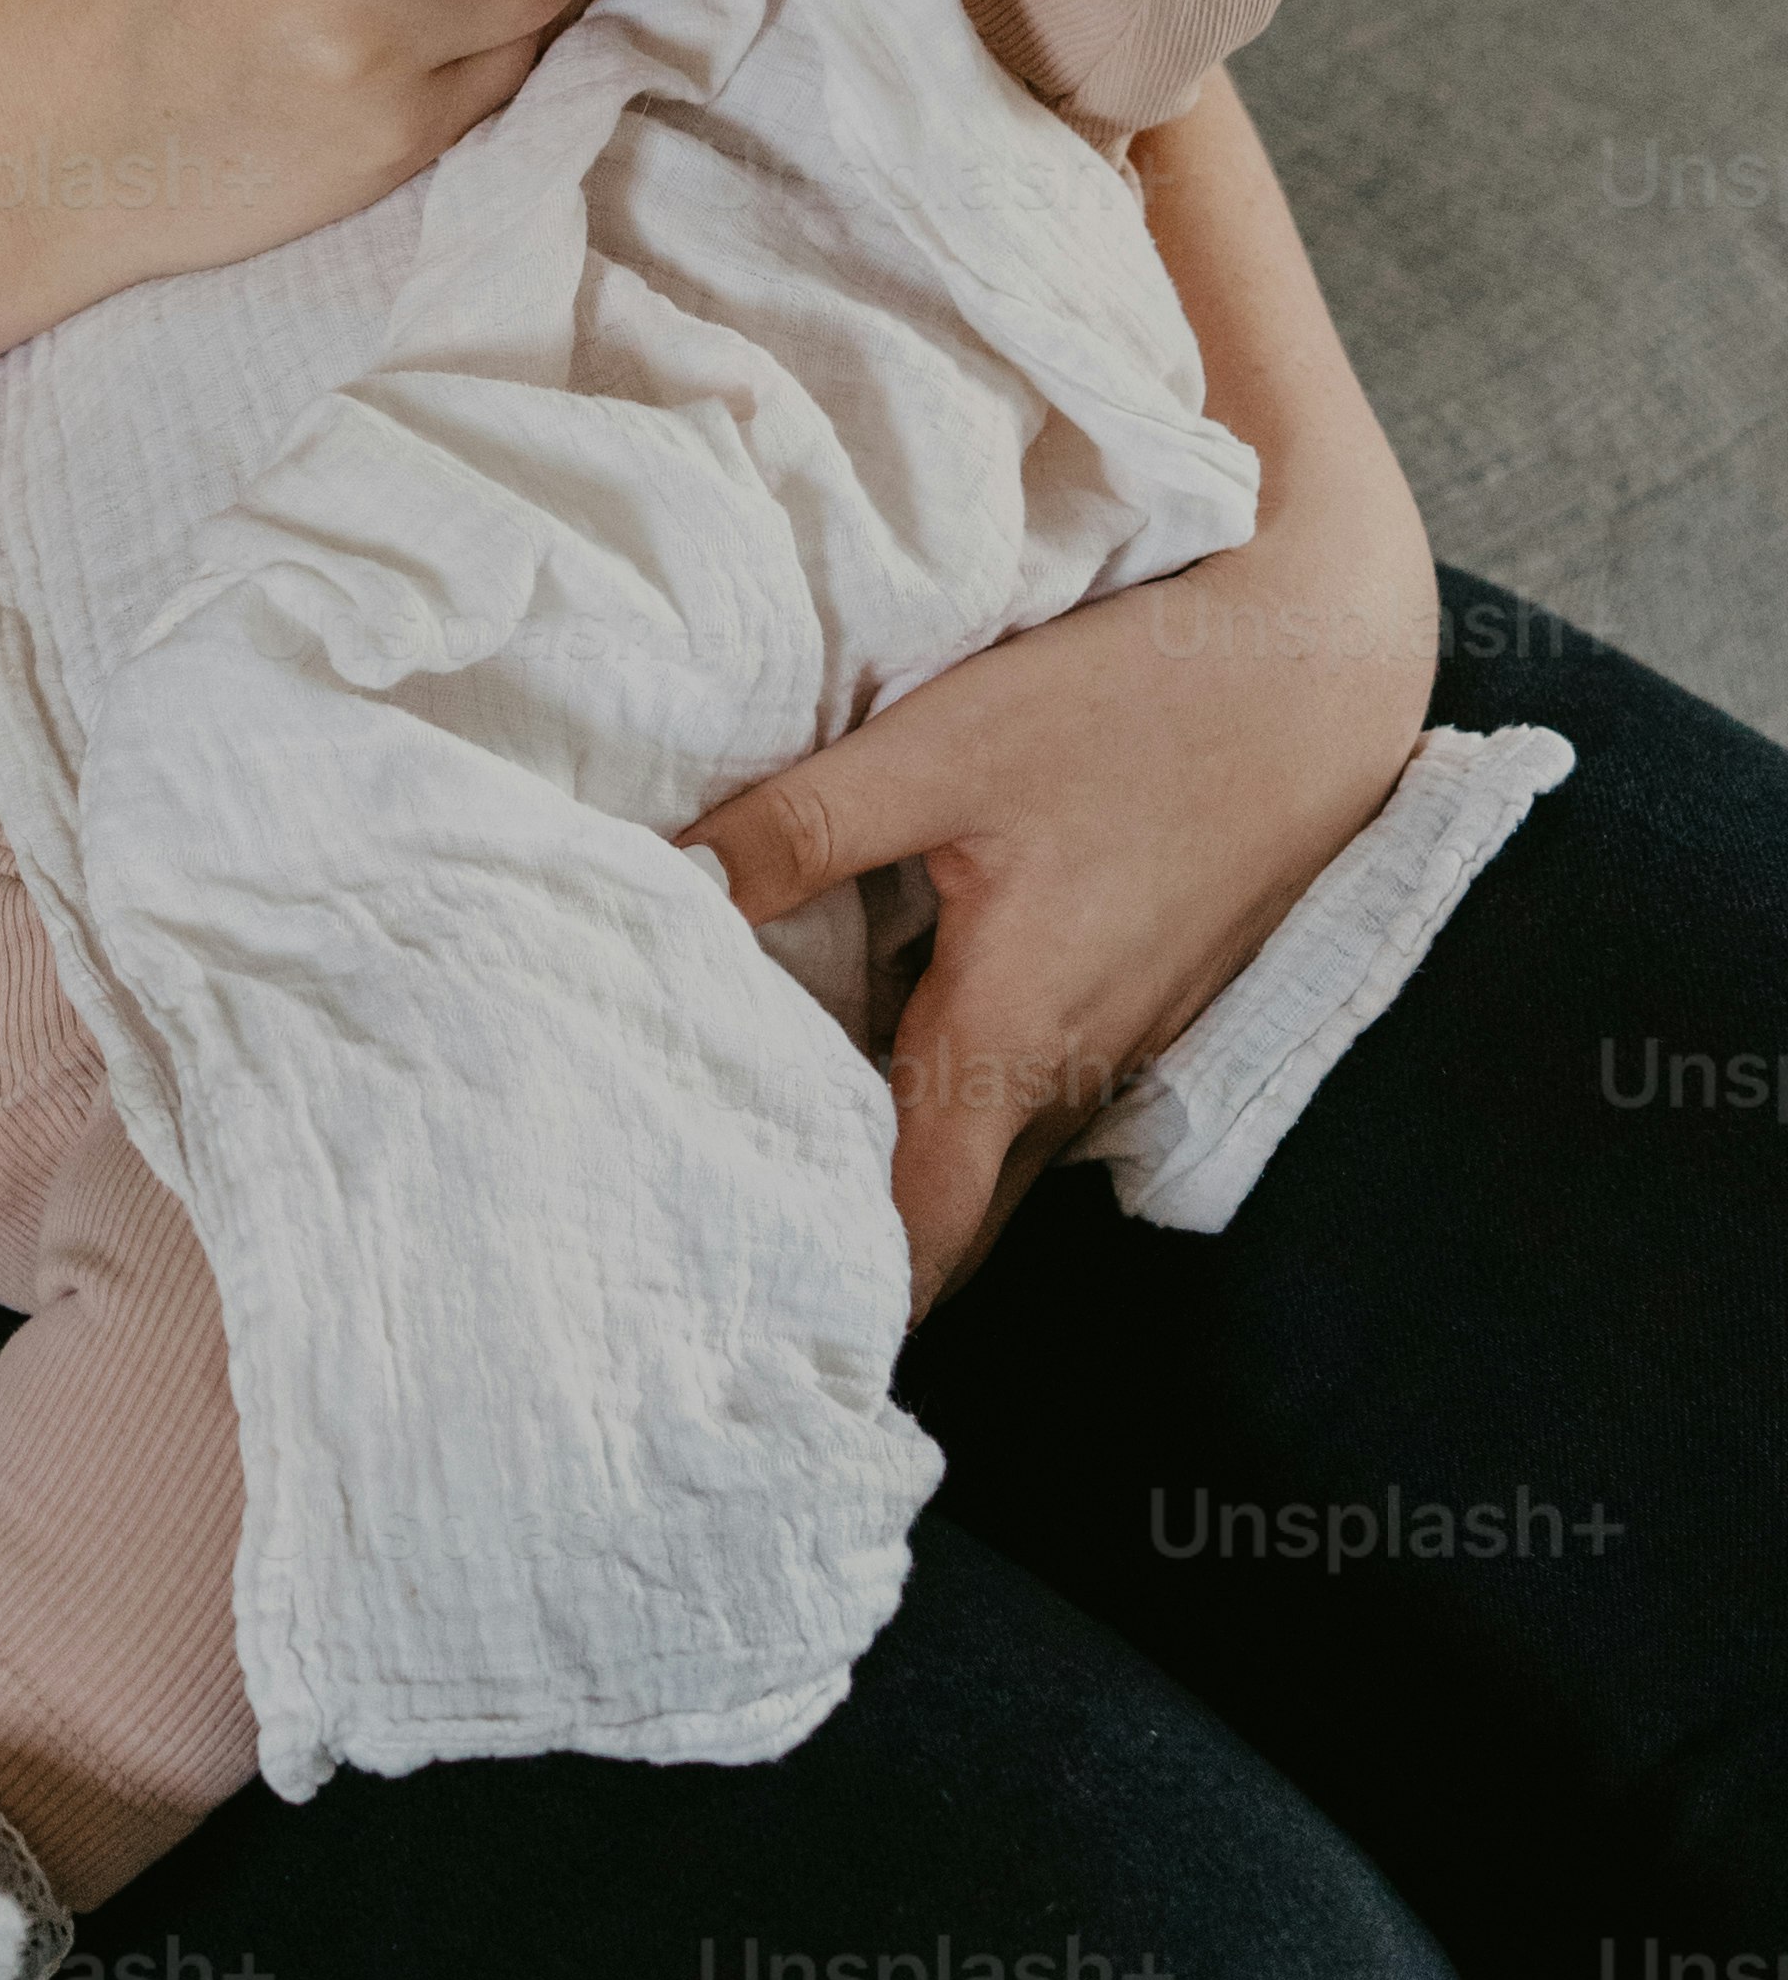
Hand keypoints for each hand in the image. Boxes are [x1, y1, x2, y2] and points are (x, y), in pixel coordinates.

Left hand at [679, 474, 1434, 1318]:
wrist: (1311, 677)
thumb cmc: (1131, 707)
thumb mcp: (942, 747)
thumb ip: (802, 826)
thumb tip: (667, 886)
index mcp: (1012, 1031)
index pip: (924, 1225)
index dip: (846, 1279)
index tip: (756, 1303)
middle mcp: (1077, 1067)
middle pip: (962, 1207)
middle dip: (868, 1238)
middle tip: (752, 1232)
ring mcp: (1127, 1036)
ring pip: (1007, 1147)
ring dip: (922, 1166)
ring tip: (803, 1151)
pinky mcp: (1153, 993)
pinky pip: (1052, 1088)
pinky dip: (979, 1099)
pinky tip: (913, 1041)